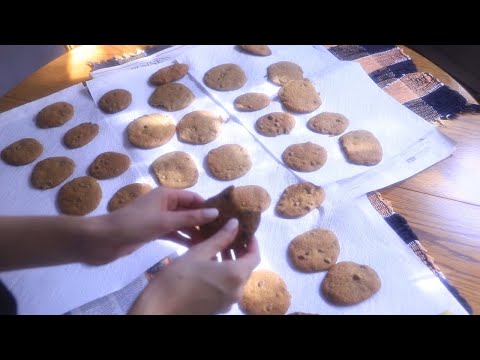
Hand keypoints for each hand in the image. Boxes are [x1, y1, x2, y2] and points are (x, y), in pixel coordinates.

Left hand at [82, 187, 218, 264]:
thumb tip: (216, 212)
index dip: (209, 207)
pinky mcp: (154, 231)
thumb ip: (190, 217)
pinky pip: (174, 233)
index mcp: (167, 194)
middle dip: (204, 221)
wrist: (104, 240)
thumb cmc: (134, 225)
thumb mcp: (165, 221)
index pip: (194, 198)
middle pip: (190, 211)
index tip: (226, 218)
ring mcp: (160, 218)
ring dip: (195, 231)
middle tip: (222, 234)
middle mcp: (165, 204)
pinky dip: (184, 238)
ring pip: (183, 223)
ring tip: (213, 243)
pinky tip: (196, 247)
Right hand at [129, 218, 260, 314]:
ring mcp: (228, 302)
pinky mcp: (218, 308)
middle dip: (240, 251)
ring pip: (237, 278)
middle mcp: (237, 291)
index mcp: (236, 275)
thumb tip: (235, 224)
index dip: (252, 242)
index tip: (244, 231)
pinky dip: (224, 274)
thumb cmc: (177, 278)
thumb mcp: (198, 252)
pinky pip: (228, 287)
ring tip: (217, 247)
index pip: (255, 256)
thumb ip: (220, 238)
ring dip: (231, 262)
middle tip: (228, 236)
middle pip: (246, 267)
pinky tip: (209, 264)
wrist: (159, 309)